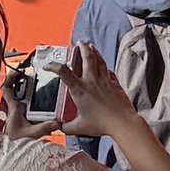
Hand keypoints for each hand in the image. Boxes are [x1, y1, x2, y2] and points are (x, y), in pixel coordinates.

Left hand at [0, 54, 57, 140]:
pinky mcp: (22, 122)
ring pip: (22, 100)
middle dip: (23, 82)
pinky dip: (34, 105)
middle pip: (16, 91)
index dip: (11, 78)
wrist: (8, 156)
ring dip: (29, 93)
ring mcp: (18, 116)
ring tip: (41, 84)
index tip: (20, 71)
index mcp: (14, 110)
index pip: (7, 89)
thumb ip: (44, 128)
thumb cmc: (15, 144)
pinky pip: (27, 109)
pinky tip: (45, 104)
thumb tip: (58, 122)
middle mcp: (15, 111)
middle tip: (34, 74)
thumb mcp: (31, 134)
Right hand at [59, 42, 169, 170]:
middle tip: (79, 43)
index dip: (53, 66)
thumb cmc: (101, 124)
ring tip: (91, 47)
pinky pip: (108, 71)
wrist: (122, 122)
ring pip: (99, 61)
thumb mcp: (79, 127)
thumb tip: (61, 127)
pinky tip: (104, 67)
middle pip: (86, 58)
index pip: (63, 72)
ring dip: (94, 52)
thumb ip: (67, 127)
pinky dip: (105, 67)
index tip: (47, 65)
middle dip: (82, 48)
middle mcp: (91, 81)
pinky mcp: (114, 84)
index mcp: (79, 90)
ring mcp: (104, 81)